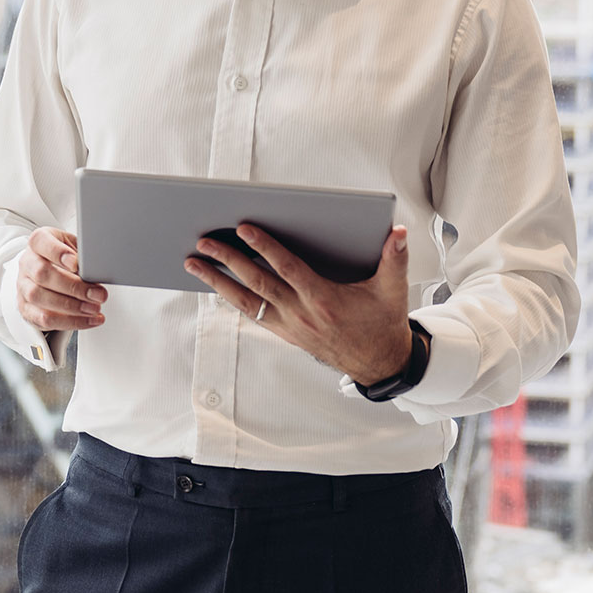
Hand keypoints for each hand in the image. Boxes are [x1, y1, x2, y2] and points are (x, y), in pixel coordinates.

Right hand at [17, 227, 106, 333]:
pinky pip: (43, 319)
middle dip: (73, 287)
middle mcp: (27, 263)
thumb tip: (98, 269)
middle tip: (96, 294)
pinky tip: (88, 320)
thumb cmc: (63, 259)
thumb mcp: (74, 247)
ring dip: (72, 307)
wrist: (48, 271)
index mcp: (38, 242)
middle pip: (42, 274)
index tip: (76, 263)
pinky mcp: (26, 309)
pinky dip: (69, 322)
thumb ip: (83, 255)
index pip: (41, 241)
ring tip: (94, 309)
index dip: (58, 252)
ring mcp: (23, 287)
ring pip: (40, 298)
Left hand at [187, 224, 412, 386]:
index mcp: (323, 299)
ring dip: (217, 281)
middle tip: (203, 242)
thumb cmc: (382, 323)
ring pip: (246, 301)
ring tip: (193, 264)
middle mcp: (301, 314)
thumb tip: (398, 232)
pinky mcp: (285, 333)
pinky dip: (231, 298)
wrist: (379, 363)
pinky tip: (214, 285)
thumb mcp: (393, 290)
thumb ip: (394, 259)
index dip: (264, 247)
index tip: (243, 228)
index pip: (287, 268)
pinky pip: (252, 314)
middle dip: (227, 261)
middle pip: (257, 282)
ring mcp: (289, 326)